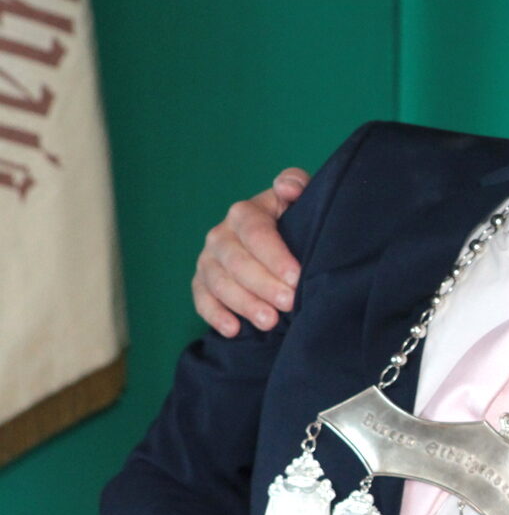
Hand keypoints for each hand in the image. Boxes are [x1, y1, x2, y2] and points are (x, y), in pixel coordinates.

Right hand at [193, 167, 309, 335]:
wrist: (280, 239)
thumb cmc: (293, 220)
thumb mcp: (300, 199)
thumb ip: (296, 184)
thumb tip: (288, 187)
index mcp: (245, 212)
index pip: (255, 232)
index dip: (274, 255)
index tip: (296, 277)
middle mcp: (222, 234)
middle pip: (236, 261)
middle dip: (263, 284)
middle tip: (288, 303)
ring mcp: (209, 259)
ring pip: (219, 282)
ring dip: (244, 303)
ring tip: (269, 322)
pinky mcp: (203, 282)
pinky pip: (202, 298)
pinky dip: (215, 314)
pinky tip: (233, 330)